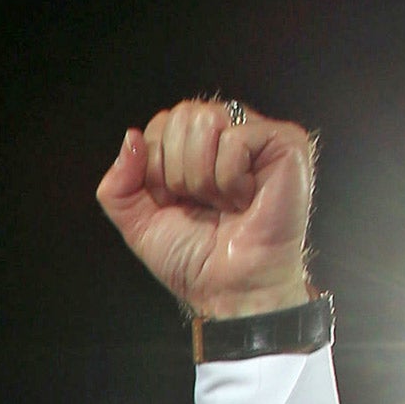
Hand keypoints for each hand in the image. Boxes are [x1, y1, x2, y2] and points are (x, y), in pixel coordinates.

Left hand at [95, 98, 313, 317]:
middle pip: (182, 116)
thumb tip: (131, 138)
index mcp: (194, 146)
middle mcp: (227, 132)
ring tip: (223, 203)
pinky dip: (229, 180)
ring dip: (202, 178)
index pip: (160, 125)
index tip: (173, 203)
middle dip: (176, 172)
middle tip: (201, 204)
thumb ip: (118, 184)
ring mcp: (259, 135)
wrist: (226, 287)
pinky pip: (235, 140)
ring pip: (206, 122)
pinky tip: (245, 200)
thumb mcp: (136, 222)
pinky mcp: (286, 143)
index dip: (154, 169)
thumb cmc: (193, 258)